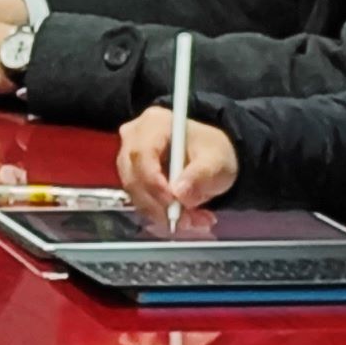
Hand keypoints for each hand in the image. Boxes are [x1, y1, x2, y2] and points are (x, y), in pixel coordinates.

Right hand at [117, 105, 240, 222]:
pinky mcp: (131, 175)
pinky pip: (138, 199)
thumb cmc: (213, 152)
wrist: (211, 157)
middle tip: (187, 221)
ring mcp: (128, 157)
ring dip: (161, 213)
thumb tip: (180, 193)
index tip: (173, 203)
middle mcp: (133, 137)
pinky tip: (184, 218)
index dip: (153, 182)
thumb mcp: (216, 161)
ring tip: (193, 221)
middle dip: (158, 204)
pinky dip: (160, 213)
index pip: (142, 154)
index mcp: (154, 123)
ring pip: (134, 192)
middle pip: (134, 176)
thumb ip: (200, 175)